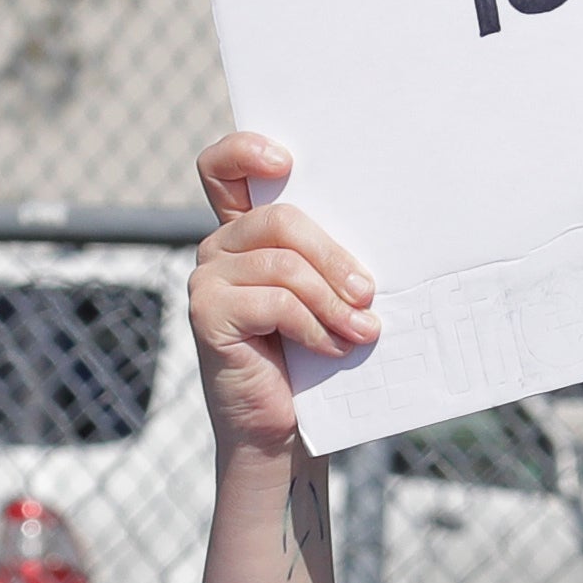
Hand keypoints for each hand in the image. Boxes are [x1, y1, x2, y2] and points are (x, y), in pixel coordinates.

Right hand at [185, 129, 375, 463]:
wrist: (282, 432)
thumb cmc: (311, 360)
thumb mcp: (324, 298)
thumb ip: (328, 261)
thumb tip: (375, 244)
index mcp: (245, 233)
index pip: (222, 167)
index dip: (245, 150)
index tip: (286, 162)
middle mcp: (219, 249)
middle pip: (280, 218)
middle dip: (335, 257)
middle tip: (369, 293)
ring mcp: (207, 280)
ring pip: (284, 264)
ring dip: (333, 301)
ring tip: (363, 331)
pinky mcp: (207, 315)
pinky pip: (275, 302)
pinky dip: (314, 326)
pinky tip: (333, 348)